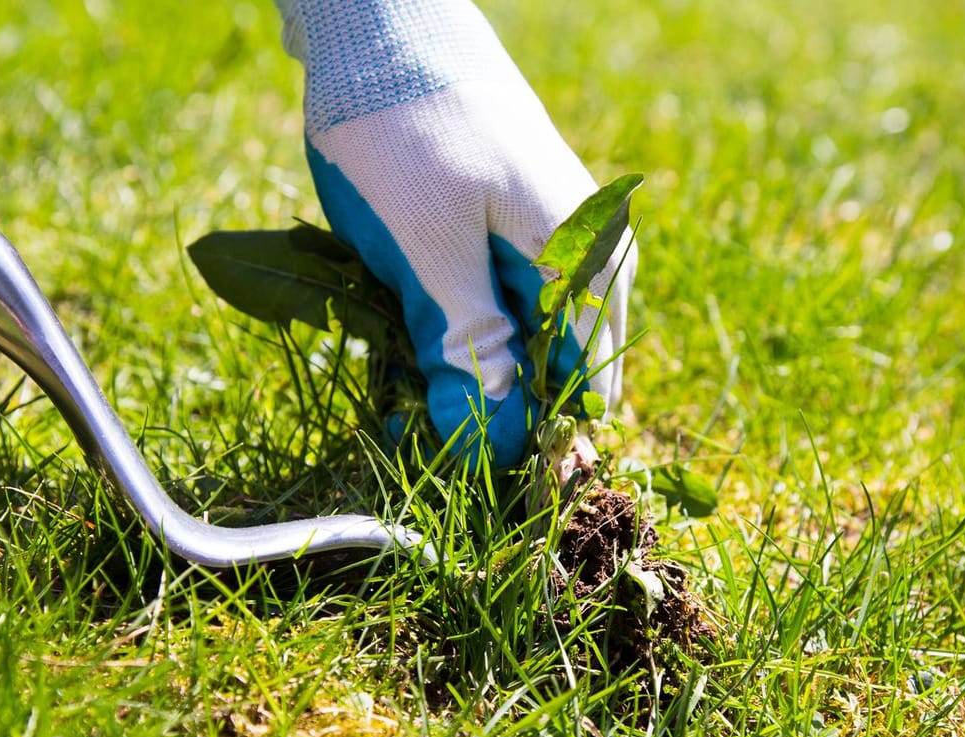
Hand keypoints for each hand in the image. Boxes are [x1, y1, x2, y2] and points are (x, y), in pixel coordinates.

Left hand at [278, 0, 635, 469]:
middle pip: (553, 368)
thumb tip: (492, 440)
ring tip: (402, 375)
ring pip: (519, 338)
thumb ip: (468, 345)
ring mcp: (550, 236)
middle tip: (414, 420)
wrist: (377, 22)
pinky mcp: (509, 226)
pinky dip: (450, 326)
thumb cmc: (404, 130)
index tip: (462, 464)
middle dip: (488, 404)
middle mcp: (587, 252)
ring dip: (462, 367)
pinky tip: (404, 327)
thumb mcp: (426, 251)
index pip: (580, 386)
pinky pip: (494, 301)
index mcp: (585, 259)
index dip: (525, 437)